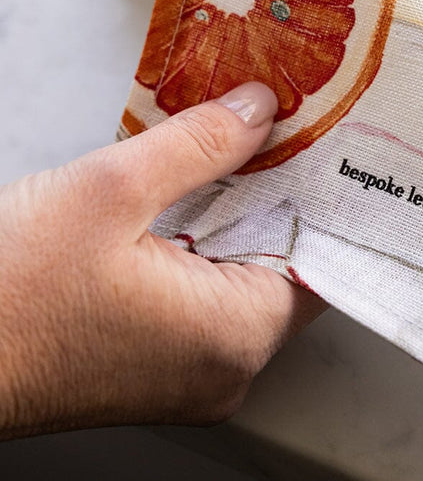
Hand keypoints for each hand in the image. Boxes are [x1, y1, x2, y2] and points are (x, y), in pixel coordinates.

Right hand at [0, 82, 324, 439]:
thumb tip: (259, 111)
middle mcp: (222, 368)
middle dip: (276, 195)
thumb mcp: (111, 191)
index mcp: (233, 336)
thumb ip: (201, 144)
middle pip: (283, 266)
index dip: (326, 198)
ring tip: (232, 153)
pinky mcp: (151, 364)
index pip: (322, 263)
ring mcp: (187, 373)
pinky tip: (184, 200)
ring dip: (234, 217)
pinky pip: (203, 296)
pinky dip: (200, 246)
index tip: (329, 145)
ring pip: (239, 277)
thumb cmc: (10, 294)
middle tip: (278, 130)